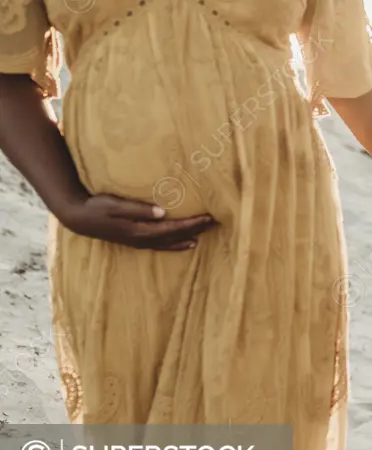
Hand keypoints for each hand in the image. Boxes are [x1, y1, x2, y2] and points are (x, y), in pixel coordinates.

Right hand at [59, 194, 217, 250]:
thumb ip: (138, 209)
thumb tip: (162, 212)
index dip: (192, 223)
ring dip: (188, 237)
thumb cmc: (96, 207)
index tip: (209, 217)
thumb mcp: (114, 204)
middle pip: (176, 236)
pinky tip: (187, 242)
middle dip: (196, 229)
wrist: (78, 218)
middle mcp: (142, 240)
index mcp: (139, 230)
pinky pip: (162, 245)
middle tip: (216, 222)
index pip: (173, 228)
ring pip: (170, 243)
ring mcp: (139, 242)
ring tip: (205, 234)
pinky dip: (176, 244)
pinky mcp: (136, 241)